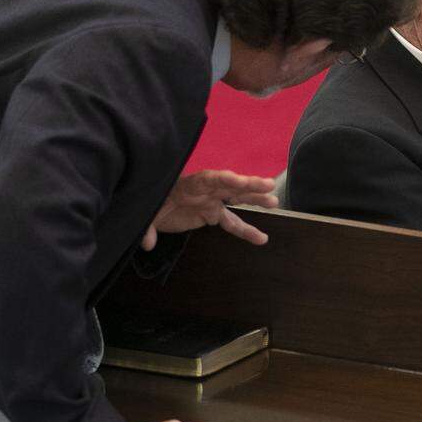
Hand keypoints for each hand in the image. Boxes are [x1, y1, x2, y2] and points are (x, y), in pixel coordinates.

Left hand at [141, 170, 278, 251]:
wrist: (152, 206)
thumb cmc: (152, 205)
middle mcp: (205, 191)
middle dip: (249, 184)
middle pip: (230, 185)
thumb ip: (147, 227)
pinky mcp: (212, 214)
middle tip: (269, 185)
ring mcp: (211, 201)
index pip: (209, 178)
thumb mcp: (146, 214)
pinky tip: (262, 238)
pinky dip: (247, 230)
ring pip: (237, 199)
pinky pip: (233, 222)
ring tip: (274, 202)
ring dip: (256, 200)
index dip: (225, 179)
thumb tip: (147, 242)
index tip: (240, 180)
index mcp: (190, 184)